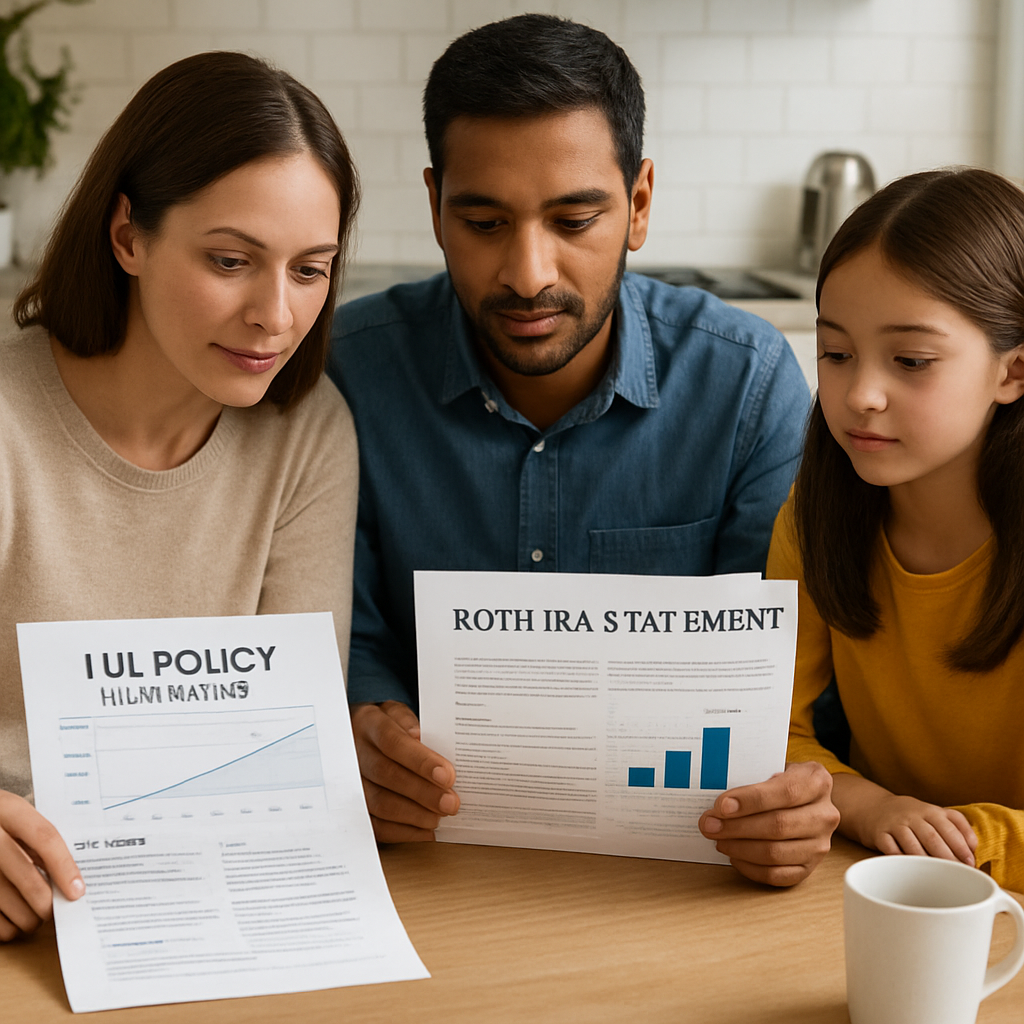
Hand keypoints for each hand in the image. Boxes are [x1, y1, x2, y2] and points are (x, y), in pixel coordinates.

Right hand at [0, 790, 83, 940]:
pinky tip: (11, 921)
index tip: (77, 892)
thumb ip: (38, 840)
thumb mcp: (15, 817)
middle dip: (45, 901)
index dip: (64, 867)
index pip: (45, 838)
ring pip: (6, 902)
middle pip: (26, 876)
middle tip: (54, 911)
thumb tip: (70, 877)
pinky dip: (5, 926)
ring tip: (34, 918)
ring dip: (26, 919)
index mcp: (8, 809)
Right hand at [351, 701, 458, 842]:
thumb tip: (421, 738)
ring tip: (440, 817)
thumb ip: (411, 723)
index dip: (420, 761)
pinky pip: (374, 824)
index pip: (393, 742)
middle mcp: (354, 753)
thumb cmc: (388, 726)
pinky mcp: (353, 806)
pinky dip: (403, 832)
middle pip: (386, 775)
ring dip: (414, 814)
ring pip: (379, 802)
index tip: (447, 775)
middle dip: (422, 792)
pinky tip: (426, 831)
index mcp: (368, 724)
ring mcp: (350, 781)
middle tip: (450, 803)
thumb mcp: (398, 714)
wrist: (360, 737)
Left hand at [697, 761, 839, 886]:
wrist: (805, 798)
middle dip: (737, 827)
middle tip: (710, 824)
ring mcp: (820, 844)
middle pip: (779, 825)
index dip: (751, 800)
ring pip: (777, 853)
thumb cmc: (781, 781)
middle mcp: (825, 814)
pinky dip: (751, 868)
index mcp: (817, 781)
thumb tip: (720, 803)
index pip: (785, 792)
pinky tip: (734, 856)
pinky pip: (779, 875)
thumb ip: (752, 779)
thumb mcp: (772, 766)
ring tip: (718, 839)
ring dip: (740, 848)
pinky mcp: (811, 867)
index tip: (722, 806)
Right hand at [831, 774, 976, 864]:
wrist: (874, 807)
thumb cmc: (912, 816)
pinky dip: (901, 860)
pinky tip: (911, 870)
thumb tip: (973, 848)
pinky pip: (890, 849)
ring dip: (926, 862)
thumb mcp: (934, 813)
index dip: (961, 846)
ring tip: (938, 876)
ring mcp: (895, 824)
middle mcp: (913, 815)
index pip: (949, 827)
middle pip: (932, 837)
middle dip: (947, 857)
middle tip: (958, 874)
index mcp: (930, 811)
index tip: (971, 863)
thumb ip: (957, 826)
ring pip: (912, 844)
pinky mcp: (879, 834)